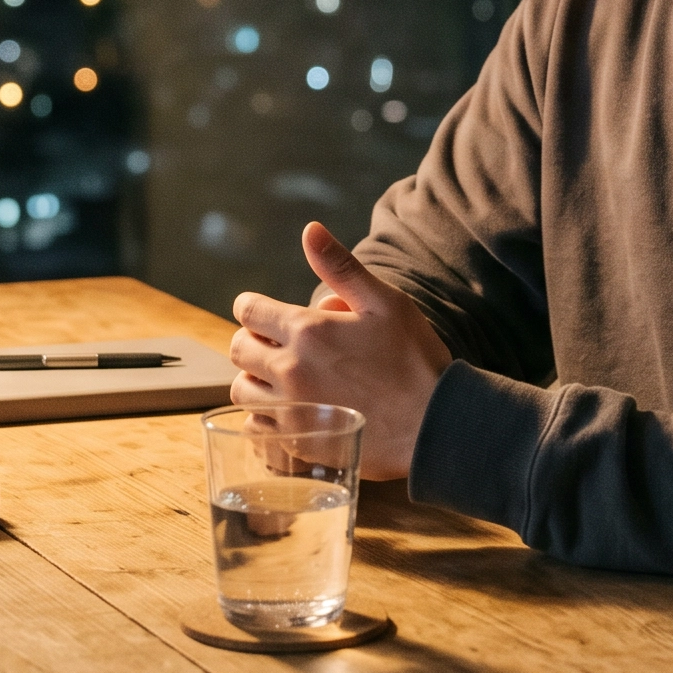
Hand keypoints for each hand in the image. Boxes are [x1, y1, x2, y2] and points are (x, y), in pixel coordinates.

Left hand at [229, 222, 452, 479]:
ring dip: (254, 379)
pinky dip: (262, 416)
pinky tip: (287, 409)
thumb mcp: (384, 302)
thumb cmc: (414, 359)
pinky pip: (256, 426)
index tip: (268, 313)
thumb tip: (310, 230)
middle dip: (252, 340)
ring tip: (280, 377)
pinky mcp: (297, 442)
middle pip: (238, 349)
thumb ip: (341, 267)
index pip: (248, 310)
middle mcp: (290, 370)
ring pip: (241, 390)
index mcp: (307, 331)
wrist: (434, 424)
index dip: (255, 307)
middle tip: (277, 343)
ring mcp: (291, 410)